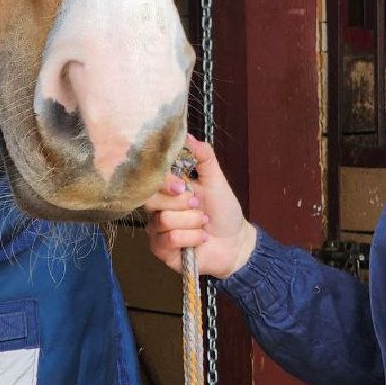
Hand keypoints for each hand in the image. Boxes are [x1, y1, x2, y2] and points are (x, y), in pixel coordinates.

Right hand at [143, 134, 256, 278]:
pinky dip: (191, 238)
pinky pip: (168, 240)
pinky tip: (201, 238)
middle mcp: (158, 207)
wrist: (234, 242)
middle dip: (180, 203)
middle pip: (151, 200)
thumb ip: (203, 156)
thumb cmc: (224, 210)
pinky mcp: (161, 249)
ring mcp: (157, 229)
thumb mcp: (216, 179)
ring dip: (191, 222)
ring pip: (163, 221)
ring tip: (204, 223)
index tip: (183, 185)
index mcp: (168, 188)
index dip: (165, 181)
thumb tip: (187, 135)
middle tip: (198, 205)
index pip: (152, 179)